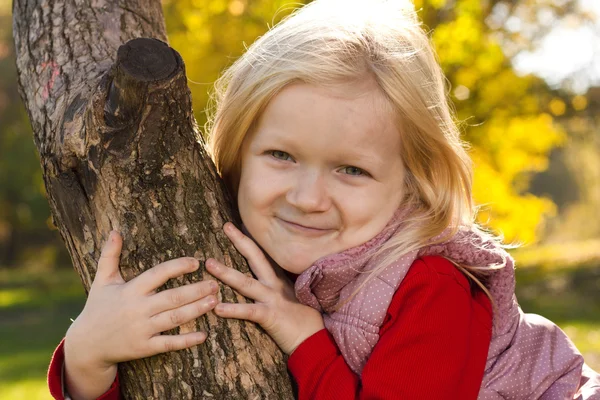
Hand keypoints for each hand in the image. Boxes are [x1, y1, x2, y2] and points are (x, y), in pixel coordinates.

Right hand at [66, 231, 218, 370]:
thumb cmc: (98, 308)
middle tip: (215, 284)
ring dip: (196, 310)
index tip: (196, 262)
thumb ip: (109, 256)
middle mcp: (137, 309)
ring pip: (174, 318)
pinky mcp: (144, 348)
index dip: (177, 267)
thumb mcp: (102, 281)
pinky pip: (169, 343)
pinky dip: (186, 340)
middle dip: (196, 290)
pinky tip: (203, 334)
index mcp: (130, 290)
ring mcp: (142, 329)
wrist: (87, 345)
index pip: (158, 274)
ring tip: (215, 301)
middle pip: (172, 297)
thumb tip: (115, 231)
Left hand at [206, 222, 324, 354]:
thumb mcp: (291, 298)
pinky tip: (217, 308)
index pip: (263, 256)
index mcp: (278, 281)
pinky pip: (249, 311)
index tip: (239, 225)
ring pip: (246, 283)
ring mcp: (272, 299)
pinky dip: (233, 309)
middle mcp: (274, 286)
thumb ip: (278, 288)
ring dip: (226, 273)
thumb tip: (266, 281)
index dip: (251, 241)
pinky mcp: (270, 316)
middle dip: (241, 241)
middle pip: (256, 258)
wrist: (314, 341)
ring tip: (209, 264)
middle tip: (226, 226)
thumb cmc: (303, 322)